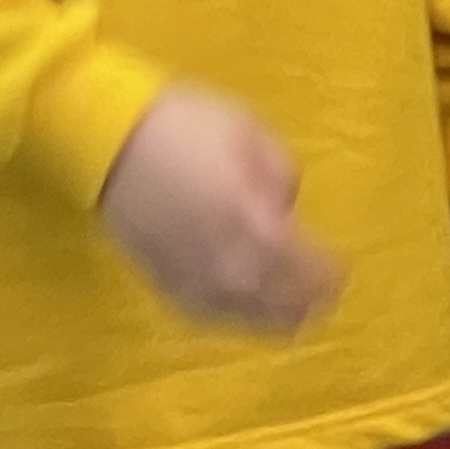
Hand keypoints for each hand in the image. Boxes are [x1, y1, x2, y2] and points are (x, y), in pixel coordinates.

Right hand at [99, 85, 343, 334]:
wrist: (108, 144)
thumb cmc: (186, 128)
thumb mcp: (251, 134)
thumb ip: (280, 177)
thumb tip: (284, 210)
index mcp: (253, 223)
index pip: (306, 269)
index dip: (328, 274)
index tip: (341, 269)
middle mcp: (226, 264)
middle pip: (280, 304)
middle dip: (308, 301)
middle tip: (324, 293)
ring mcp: (192, 281)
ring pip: (246, 320)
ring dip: (276, 317)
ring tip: (295, 309)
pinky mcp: (164, 285)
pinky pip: (211, 317)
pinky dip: (237, 316)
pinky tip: (246, 308)